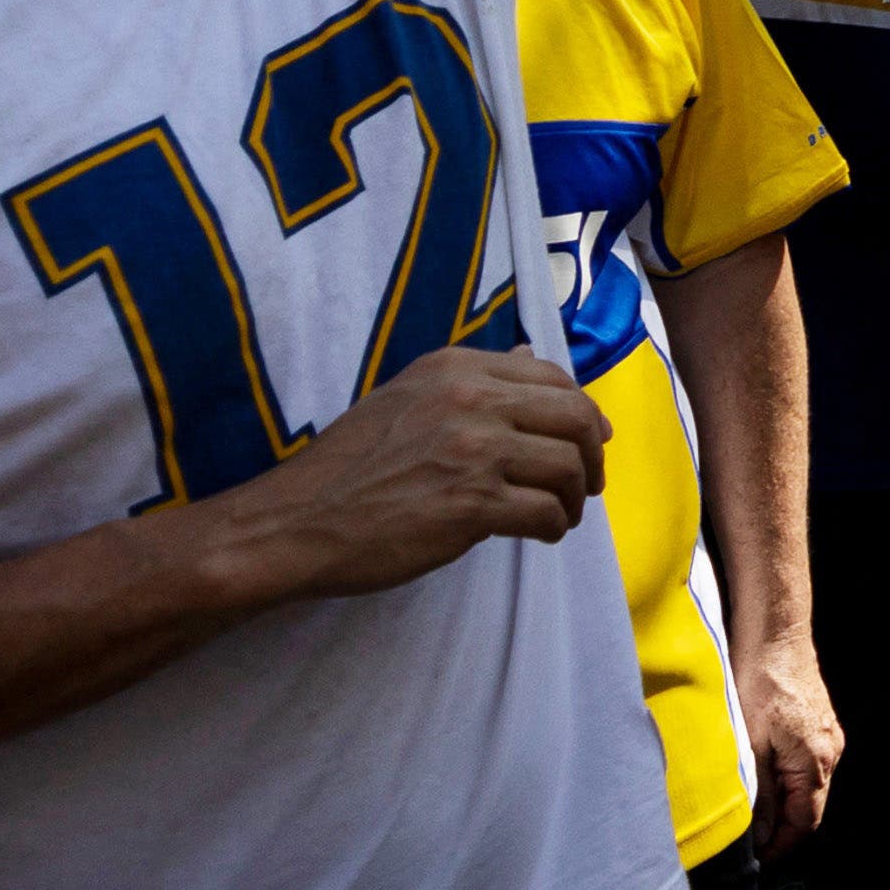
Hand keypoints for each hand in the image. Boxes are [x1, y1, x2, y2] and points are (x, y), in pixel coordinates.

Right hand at [215, 346, 607, 604]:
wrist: (296, 522)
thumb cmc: (349, 467)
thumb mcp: (408, 398)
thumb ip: (472, 380)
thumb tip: (533, 355)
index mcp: (454, 368)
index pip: (553, 377)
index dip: (583, 411)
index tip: (590, 438)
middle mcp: (469, 399)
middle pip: (575, 418)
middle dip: (593, 453)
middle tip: (588, 482)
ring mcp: (473, 451)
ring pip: (568, 467)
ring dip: (574, 497)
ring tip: (559, 513)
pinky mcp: (473, 504)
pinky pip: (547, 513)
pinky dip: (554, 527)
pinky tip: (540, 533)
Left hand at [741, 633, 844, 844]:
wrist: (776, 637)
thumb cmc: (762, 682)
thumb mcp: (751, 743)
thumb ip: (761, 791)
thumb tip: (763, 831)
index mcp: (815, 761)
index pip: (805, 822)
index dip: (781, 845)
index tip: (757, 858)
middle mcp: (830, 753)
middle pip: (809, 807)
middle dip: (779, 827)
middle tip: (745, 836)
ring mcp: (827, 738)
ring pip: (806, 787)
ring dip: (780, 802)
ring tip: (747, 806)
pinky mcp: (818, 727)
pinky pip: (805, 766)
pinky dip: (784, 780)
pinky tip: (759, 773)